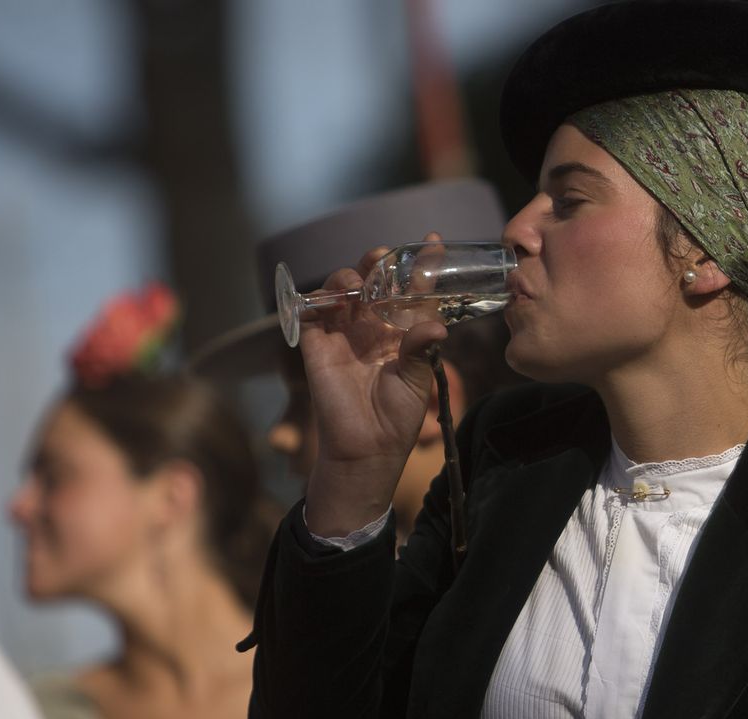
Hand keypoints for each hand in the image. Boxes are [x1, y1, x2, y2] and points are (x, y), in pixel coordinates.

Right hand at [301, 239, 449, 535]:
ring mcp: (343, 333)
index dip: (420, 265)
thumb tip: (436, 326)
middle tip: (383, 257)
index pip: (412, 290)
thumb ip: (421, 349)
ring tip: (359, 284)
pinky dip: (316, 298)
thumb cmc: (397, 417)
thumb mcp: (417, 381)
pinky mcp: (316, 344)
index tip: (431, 240)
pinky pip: (311, 311)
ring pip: (341, 289)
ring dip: (349, 278)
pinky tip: (330, 299)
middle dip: (378, 262)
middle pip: (372, 280)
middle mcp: (373, 327)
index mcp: (402, 331)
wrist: (365, 448)